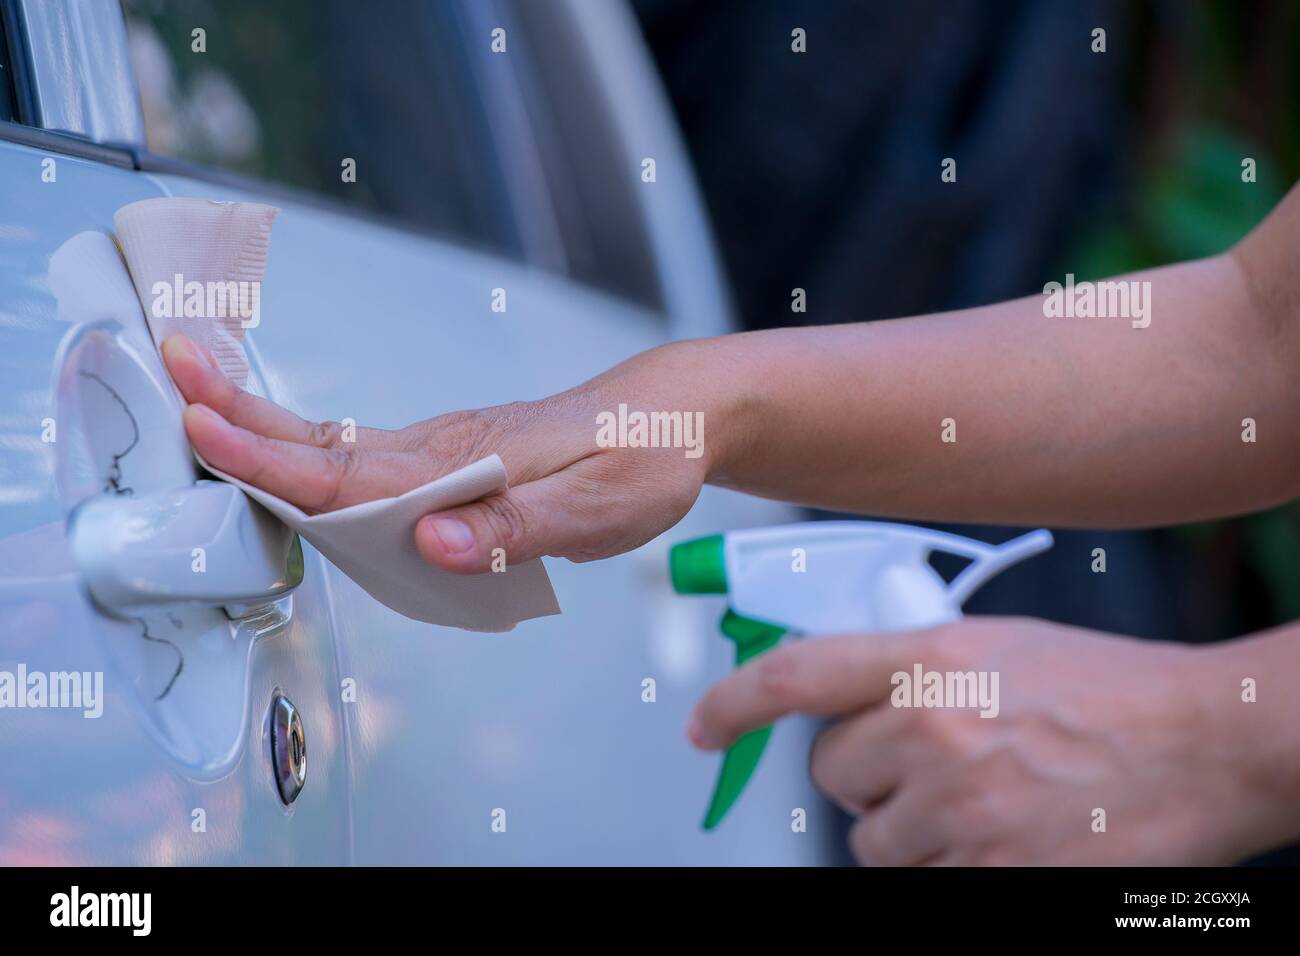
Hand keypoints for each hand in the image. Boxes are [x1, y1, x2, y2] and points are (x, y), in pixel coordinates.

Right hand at [161, 335, 730, 572]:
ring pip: (342, 446)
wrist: (680, 412)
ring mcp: (448, 447)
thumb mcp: (597, 509)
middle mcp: (444, 448)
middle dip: (242, 414)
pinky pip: (372, 456)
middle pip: (326, 442)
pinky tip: (293, 455)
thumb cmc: (646, 458)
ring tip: (202, 405)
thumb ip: (511, 531)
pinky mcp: (459, 455)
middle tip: (169, 371)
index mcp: (466, 461)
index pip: (350, 470)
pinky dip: (316, 450)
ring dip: (267, 429)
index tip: (199, 423)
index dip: (271, 458)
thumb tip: (429, 543)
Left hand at [688, 617, 1268, 864]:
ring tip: (989, 808)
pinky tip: (1006, 842)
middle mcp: (933, 728)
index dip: (732, 703)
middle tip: (932, 773)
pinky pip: (924, 886)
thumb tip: (852, 707)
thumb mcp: (1001, 645)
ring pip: (874, 844)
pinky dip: (950, 872)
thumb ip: (916, 669)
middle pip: (832, 777)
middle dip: (867, 781)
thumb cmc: (1111, 690)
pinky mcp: (995, 872)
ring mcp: (962, 807)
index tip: (702, 726)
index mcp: (931, 657)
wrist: (1208, 741)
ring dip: (913, 837)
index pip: (794, 674)